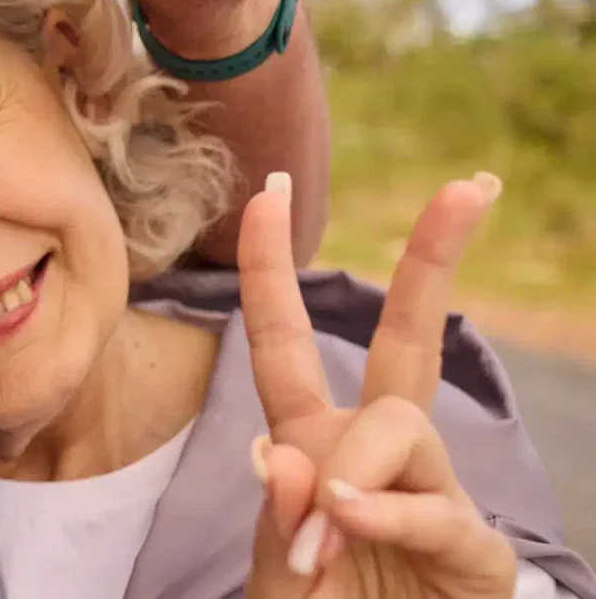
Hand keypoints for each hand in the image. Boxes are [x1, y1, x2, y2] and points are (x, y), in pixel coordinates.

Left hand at [238, 172, 517, 598]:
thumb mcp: (275, 569)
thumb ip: (279, 514)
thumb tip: (291, 456)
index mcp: (314, 441)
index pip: (285, 342)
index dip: (271, 267)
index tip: (270, 189)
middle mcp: (377, 452)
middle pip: (405, 338)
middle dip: (432, 260)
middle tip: (470, 186)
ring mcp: (433, 494)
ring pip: (400, 426)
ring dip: (354, 473)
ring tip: (317, 546)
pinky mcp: (476, 550)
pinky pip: (436, 506)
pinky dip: (386, 513)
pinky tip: (349, 524)